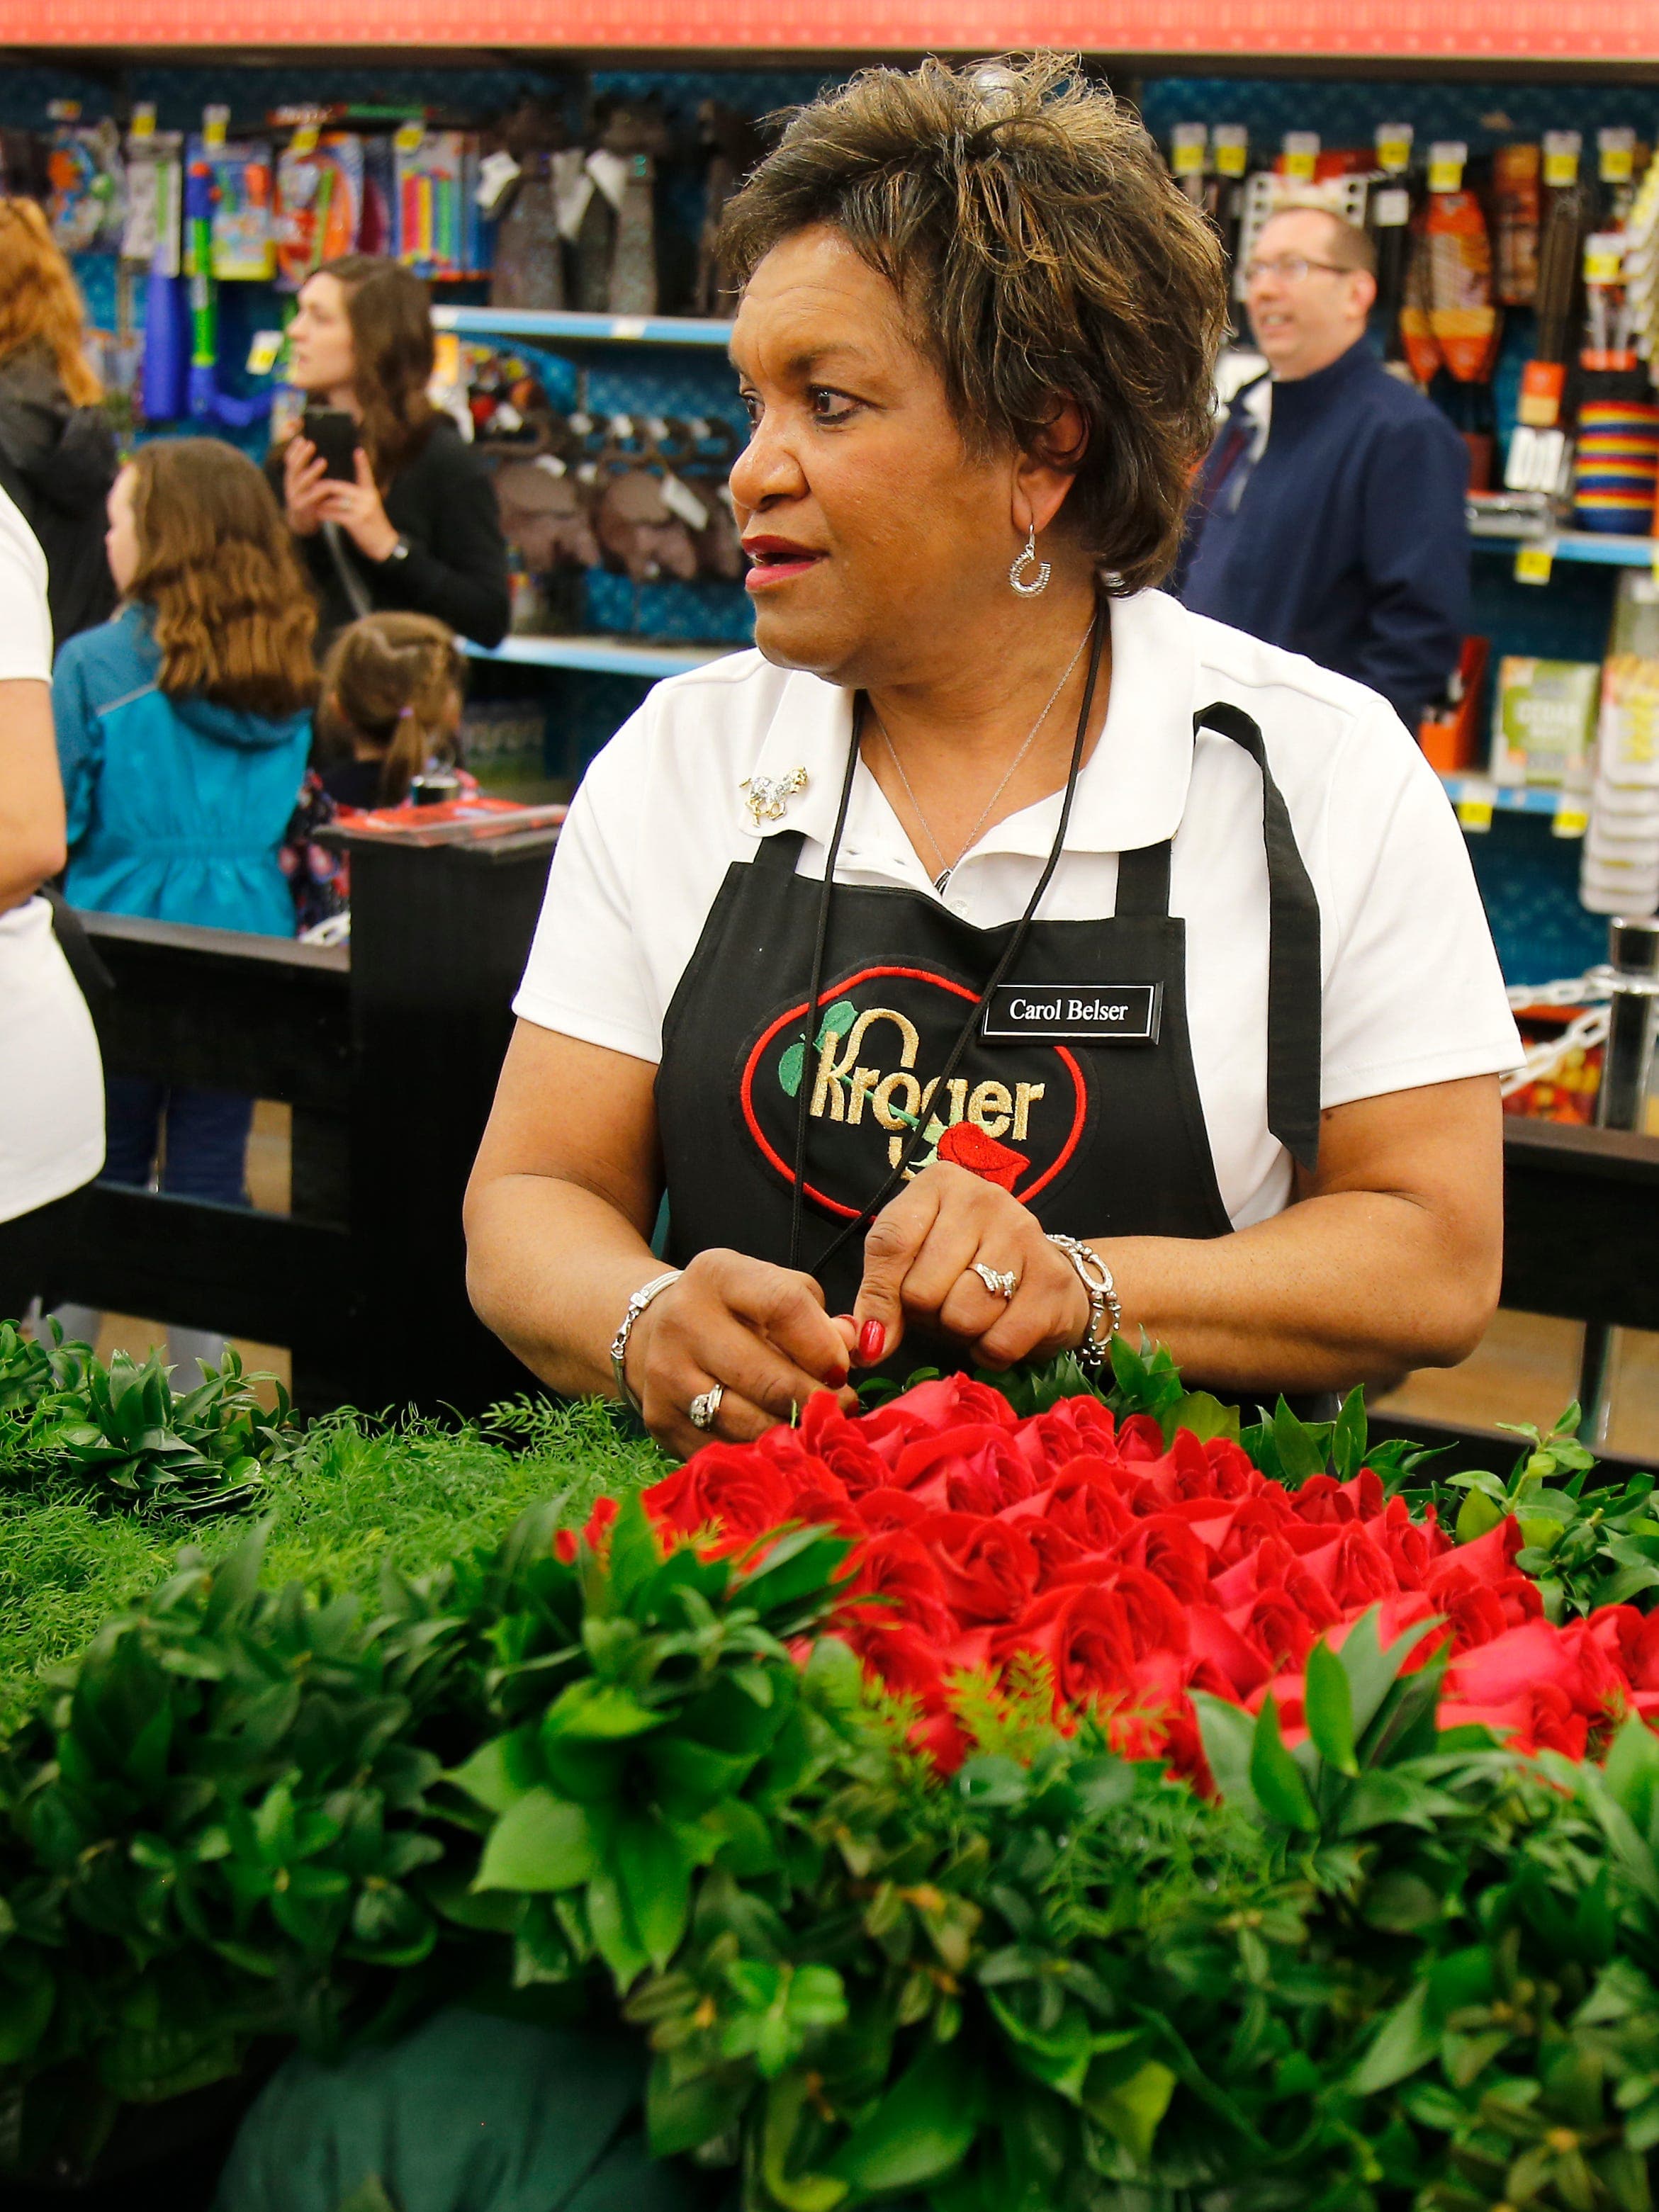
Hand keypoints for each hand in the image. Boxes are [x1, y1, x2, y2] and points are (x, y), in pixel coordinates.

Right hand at [282, 435, 330, 537]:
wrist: (302, 524)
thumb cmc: (309, 499)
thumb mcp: (306, 484)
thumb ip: (308, 471)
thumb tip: (313, 450)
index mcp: (291, 478)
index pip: (290, 461)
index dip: (294, 450)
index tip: (302, 438)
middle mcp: (290, 486)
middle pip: (294, 468)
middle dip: (302, 455)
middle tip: (312, 444)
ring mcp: (294, 497)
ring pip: (302, 482)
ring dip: (312, 471)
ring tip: (323, 461)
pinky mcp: (302, 509)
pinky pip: (310, 498)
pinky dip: (318, 491)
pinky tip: (326, 485)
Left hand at [314, 448, 399, 564]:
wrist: (384, 545)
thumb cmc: (374, 526)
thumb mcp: (370, 507)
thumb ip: (358, 497)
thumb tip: (337, 491)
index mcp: (371, 493)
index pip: (366, 474)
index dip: (362, 462)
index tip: (358, 451)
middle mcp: (366, 498)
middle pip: (337, 487)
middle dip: (321, 488)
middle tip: (311, 487)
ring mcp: (361, 510)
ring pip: (332, 501)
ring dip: (320, 503)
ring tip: (312, 504)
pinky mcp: (354, 522)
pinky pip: (333, 514)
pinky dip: (323, 514)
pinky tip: (317, 515)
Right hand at [625, 1248, 857, 1460]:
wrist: (655, 1331)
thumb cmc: (734, 1311)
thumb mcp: (772, 1291)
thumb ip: (817, 1317)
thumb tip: (853, 1348)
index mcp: (718, 1276)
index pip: (784, 1307)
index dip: (824, 1346)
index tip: (843, 1371)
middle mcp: (684, 1321)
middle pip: (767, 1377)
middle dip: (816, 1400)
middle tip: (841, 1408)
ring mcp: (667, 1375)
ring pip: (748, 1423)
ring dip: (792, 1432)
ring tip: (814, 1427)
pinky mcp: (661, 1420)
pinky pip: (725, 1450)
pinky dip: (760, 1453)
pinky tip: (779, 1444)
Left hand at [853, 1163, 1090, 1370]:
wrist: (1043, 1278)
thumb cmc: (963, 1267)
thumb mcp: (911, 1265)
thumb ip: (880, 1296)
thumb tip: (867, 1346)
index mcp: (939, 1183)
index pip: (889, 1244)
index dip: (879, 1297)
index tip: (876, 1330)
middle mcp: (984, 1198)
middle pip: (922, 1290)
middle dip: (927, 1315)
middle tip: (947, 1303)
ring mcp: (1023, 1234)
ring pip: (962, 1318)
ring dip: (961, 1334)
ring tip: (975, 1312)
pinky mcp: (1053, 1280)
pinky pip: (1000, 1342)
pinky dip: (991, 1352)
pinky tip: (1001, 1329)